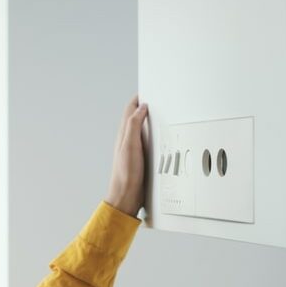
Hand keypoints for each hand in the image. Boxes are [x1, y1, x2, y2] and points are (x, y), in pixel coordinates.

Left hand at [105, 95, 148, 216]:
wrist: (127, 196)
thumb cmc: (126, 174)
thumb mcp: (130, 145)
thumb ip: (134, 125)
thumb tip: (141, 107)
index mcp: (124, 134)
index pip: (130, 110)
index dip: (137, 99)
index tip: (147, 90)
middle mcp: (128, 141)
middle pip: (136, 118)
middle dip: (145, 107)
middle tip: (156, 99)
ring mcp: (135, 150)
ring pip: (143, 130)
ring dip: (150, 121)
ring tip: (160, 114)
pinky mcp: (142, 159)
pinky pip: (148, 143)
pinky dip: (155, 136)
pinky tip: (161, 139)